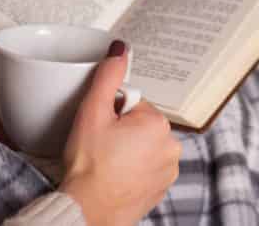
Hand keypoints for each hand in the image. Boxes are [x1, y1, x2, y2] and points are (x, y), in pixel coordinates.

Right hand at [60, 41, 180, 225]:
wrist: (87, 211)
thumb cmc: (88, 166)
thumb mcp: (92, 112)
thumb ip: (108, 76)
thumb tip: (120, 49)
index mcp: (158, 123)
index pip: (133, 103)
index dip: (112, 113)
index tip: (101, 129)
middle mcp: (171, 145)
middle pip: (140, 124)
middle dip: (121, 131)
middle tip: (101, 147)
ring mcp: (169, 169)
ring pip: (144, 146)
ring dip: (128, 150)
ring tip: (107, 164)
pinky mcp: (162, 188)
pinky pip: (147, 167)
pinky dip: (133, 169)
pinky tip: (115, 176)